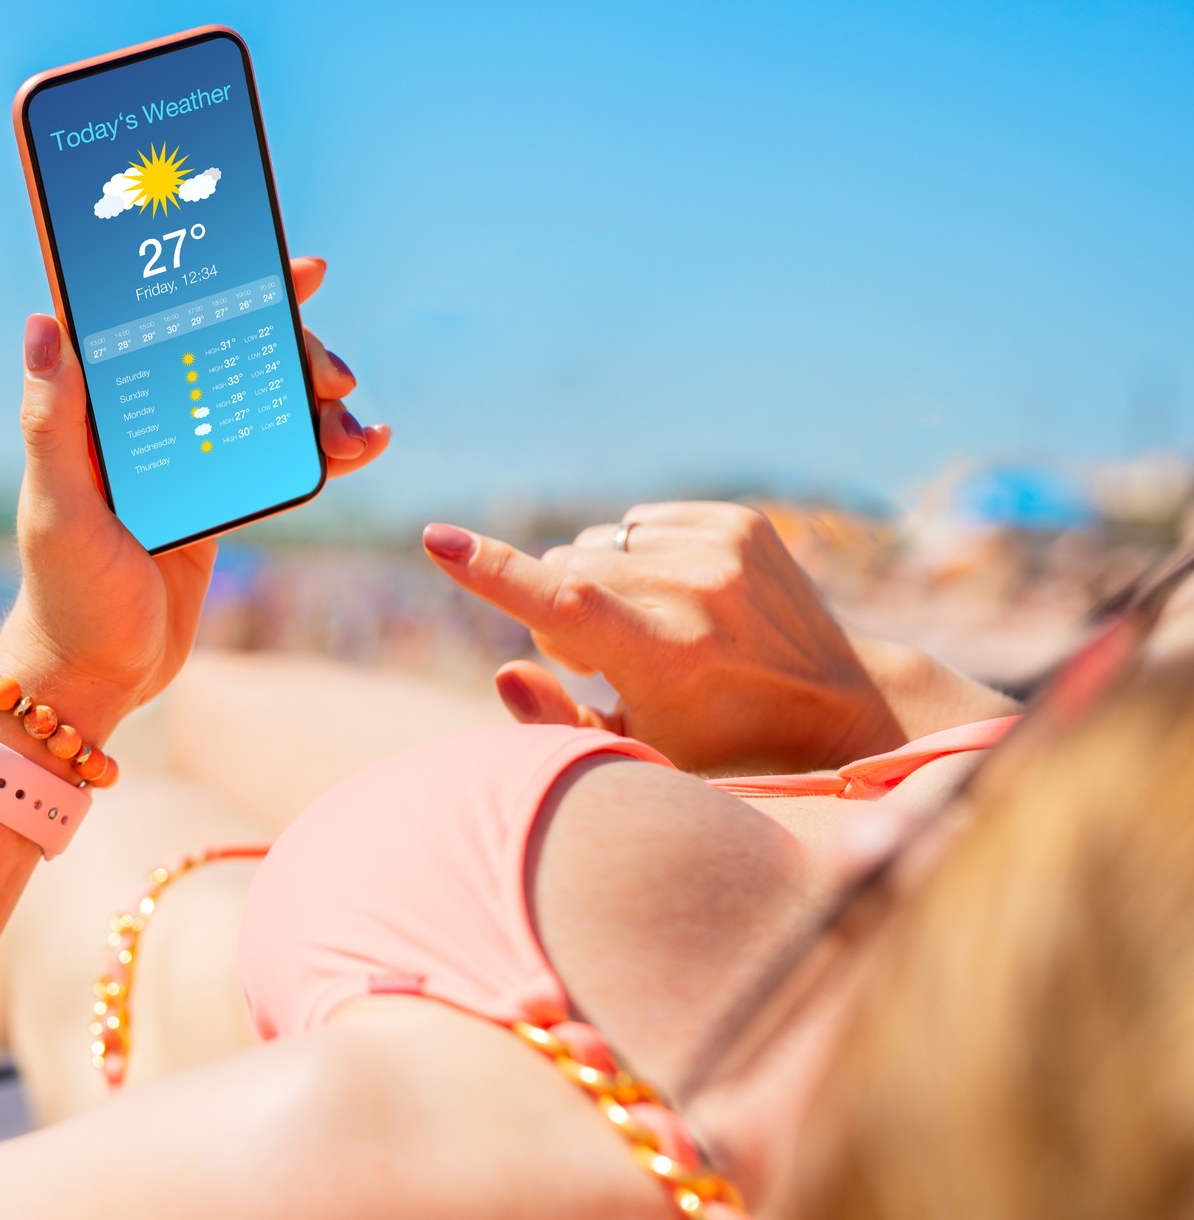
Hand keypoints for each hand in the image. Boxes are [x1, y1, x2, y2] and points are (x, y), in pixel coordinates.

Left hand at [0, 257, 389, 745]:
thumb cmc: (66, 595)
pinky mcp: (222, 501)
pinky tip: (364, 446)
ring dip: (319, 402)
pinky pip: (281, 454)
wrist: (100, 676)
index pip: (163, 320)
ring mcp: (191, 457)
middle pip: (233, 352)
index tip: (285, 266)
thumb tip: (43, 319)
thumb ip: (52, 418)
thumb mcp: (58, 505)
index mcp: (104, 408)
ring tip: (354, 429)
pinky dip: (325, 446)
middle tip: (334, 373)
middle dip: (294, 349)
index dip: (221, 281)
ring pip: (267, 400)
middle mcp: (149, 420)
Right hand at [422, 502, 1011, 774]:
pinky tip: (683, 601)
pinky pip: (638, 523)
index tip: (436, 540)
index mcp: (669, 656)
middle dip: (562, 608)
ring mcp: (725, 547)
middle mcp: (699, 592)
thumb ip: (557, 724)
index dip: (493, 572)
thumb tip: (505, 670)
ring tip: (655, 631)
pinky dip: (641, 559)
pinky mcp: (741, 520)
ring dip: (602, 582)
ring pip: (596, 542)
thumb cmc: (721, 746)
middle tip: (609, 661)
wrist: (842, 706)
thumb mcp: (638, 758)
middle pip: (565, 567)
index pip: (562, 600)